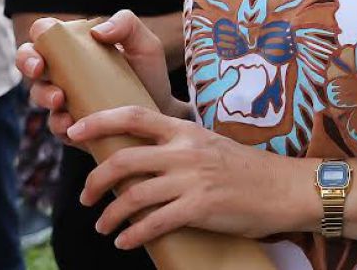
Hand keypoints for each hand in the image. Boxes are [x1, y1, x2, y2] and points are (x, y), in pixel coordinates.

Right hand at [16, 12, 181, 147]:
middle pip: (29, 62)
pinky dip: (59, 125)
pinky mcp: (72, 126)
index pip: (44, 34)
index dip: (36, 39)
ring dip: (44, 96)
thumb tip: (98, 31)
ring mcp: (64, 99)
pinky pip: (56, 127)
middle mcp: (63, 70)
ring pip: (38, 95)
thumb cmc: (150, 74)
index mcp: (74, 46)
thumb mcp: (145, 44)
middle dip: (27, 64)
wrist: (163, 114)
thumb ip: (127, 24)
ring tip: (61, 101)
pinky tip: (71, 126)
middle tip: (40, 71)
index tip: (44, 49)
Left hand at [71, 105, 294, 246]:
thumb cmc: (244, 168)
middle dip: (95, 180)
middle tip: (85, 197)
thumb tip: (139, 154)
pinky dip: (133, 234)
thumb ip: (175, 144)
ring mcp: (190, 179)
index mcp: (182, 129)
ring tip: (102, 226)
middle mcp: (183, 150)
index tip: (73, 131)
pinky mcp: (200, 208)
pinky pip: (155, 222)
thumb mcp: (206, 142)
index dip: (97, 121)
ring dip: (110, 214)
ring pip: (133, 195)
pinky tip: (124, 241)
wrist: (283, 188)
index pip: (131, 115)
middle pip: (122, 160)